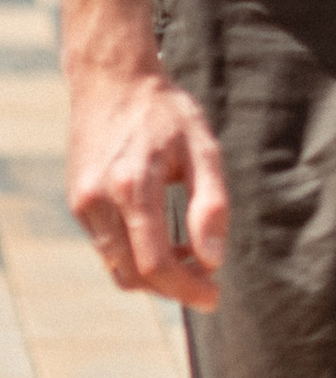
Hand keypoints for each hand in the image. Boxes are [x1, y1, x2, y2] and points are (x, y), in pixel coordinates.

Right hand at [65, 61, 227, 308]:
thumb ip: (211, 205)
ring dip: (154, 275)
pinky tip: (162, 236)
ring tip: (189, 253)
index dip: (187, 290)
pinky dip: (135, 255)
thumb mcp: (204, 149)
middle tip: (207, 278)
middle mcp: (99, 199)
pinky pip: (106, 248)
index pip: (157, 263)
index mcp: (134, 186)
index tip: (214, 297)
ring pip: (117, 267)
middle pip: (133, 276)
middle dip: (172, 288)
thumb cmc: (167, 112)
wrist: (113, 80)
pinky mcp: (77, 202)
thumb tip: (213, 261)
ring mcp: (82, 202)